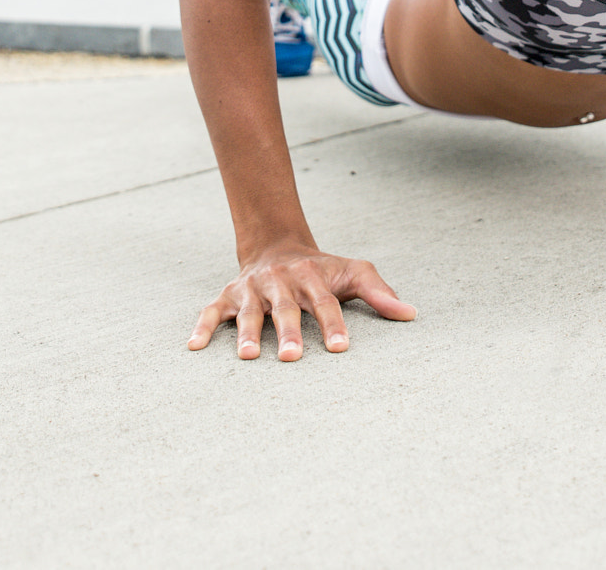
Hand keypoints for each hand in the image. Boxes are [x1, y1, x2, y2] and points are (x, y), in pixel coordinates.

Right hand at [187, 244, 416, 360]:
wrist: (277, 246)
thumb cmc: (322, 270)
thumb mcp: (353, 272)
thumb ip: (380, 293)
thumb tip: (411, 314)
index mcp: (313, 277)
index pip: (326, 304)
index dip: (333, 325)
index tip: (340, 349)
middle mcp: (281, 282)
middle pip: (286, 309)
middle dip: (290, 332)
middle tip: (293, 357)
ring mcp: (253, 289)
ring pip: (250, 312)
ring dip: (249, 334)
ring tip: (250, 358)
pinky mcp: (229, 296)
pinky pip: (212, 311)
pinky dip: (203, 327)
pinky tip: (194, 348)